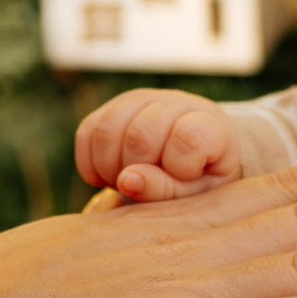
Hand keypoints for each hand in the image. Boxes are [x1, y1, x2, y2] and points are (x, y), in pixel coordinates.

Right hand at [75, 88, 247, 205]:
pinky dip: (90, 163)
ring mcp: (142, 100)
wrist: (192, 167)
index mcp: (209, 124)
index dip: (178, 166)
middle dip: (137, 172)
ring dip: (109, 167)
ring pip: (107, 129)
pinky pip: (87, 131)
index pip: (188, 137)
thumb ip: (166, 190)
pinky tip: (109, 177)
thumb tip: (126, 180)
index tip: (184, 179)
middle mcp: (175, 103)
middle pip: (140, 134)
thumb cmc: (199, 185)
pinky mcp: (113, 107)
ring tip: (126, 184)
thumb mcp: (196, 197)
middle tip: (146, 190)